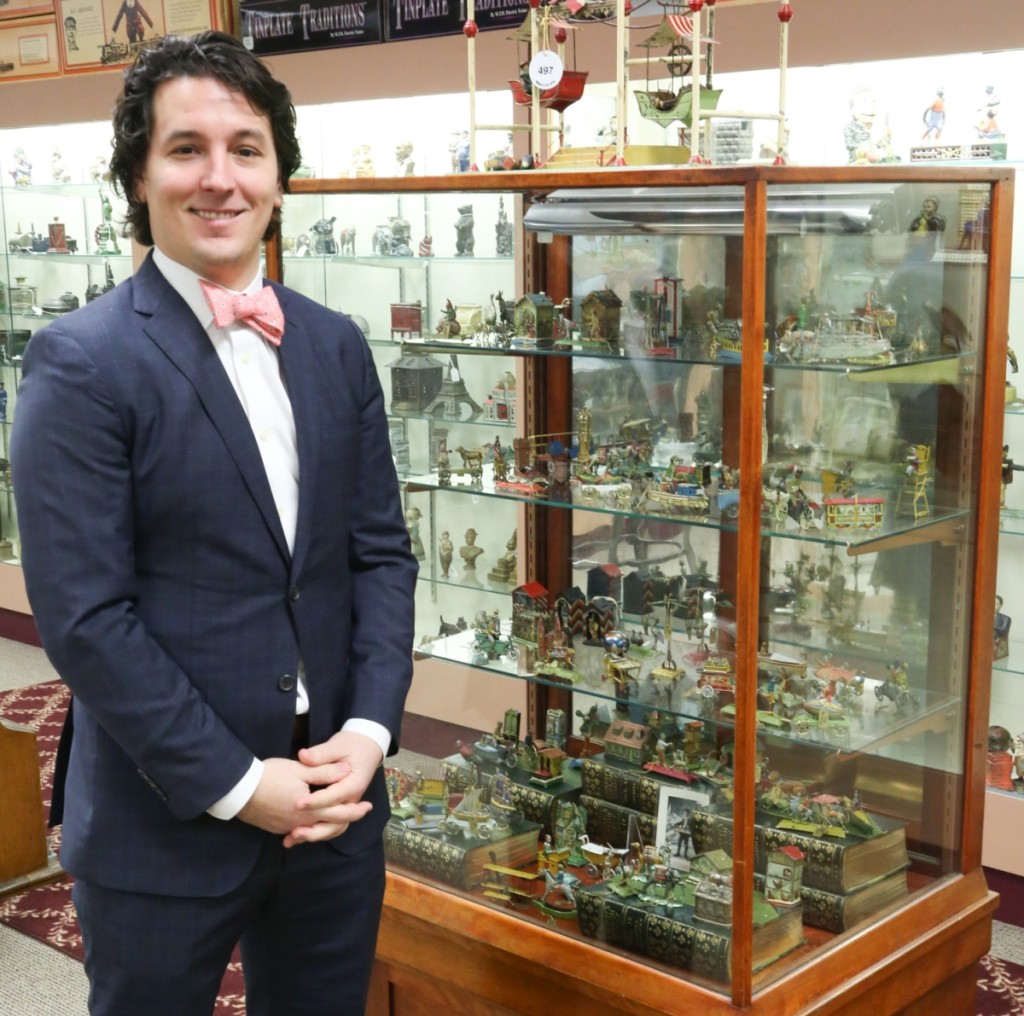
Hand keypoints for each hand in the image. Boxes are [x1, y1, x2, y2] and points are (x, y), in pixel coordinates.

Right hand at [237, 756, 352, 836]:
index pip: (339, 812)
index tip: (368, 806)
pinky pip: (300, 832)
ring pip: (316, 831)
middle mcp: (301, 822)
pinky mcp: (278, 828)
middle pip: (330, 825)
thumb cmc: (269, 776)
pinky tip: (313, 824)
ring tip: (340, 818)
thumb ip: (324, 771)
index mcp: (310, 808)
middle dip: (348, 818)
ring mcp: (288, 827)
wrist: (238, 791)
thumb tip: (346, 770)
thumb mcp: (299, 768)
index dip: (355, 809)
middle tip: (361, 812)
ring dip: (330, 825)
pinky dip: (311, 829)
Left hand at [284, 730, 383, 846]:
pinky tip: (295, 837)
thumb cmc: (353, 745)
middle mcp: (353, 799)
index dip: (316, 801)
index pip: (334, 796)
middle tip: (294, 831)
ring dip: (314, 834)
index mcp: (354, 783)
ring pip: (334, 827)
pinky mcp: (340, 808)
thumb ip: (321, 753)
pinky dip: (315, 832)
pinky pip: (330, 825)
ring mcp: (347, 805)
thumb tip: (303, 756)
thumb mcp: (338, 745)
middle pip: (337, 820)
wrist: (366, 747)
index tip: (298, 804)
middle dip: (315, 828)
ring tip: (293, 838)